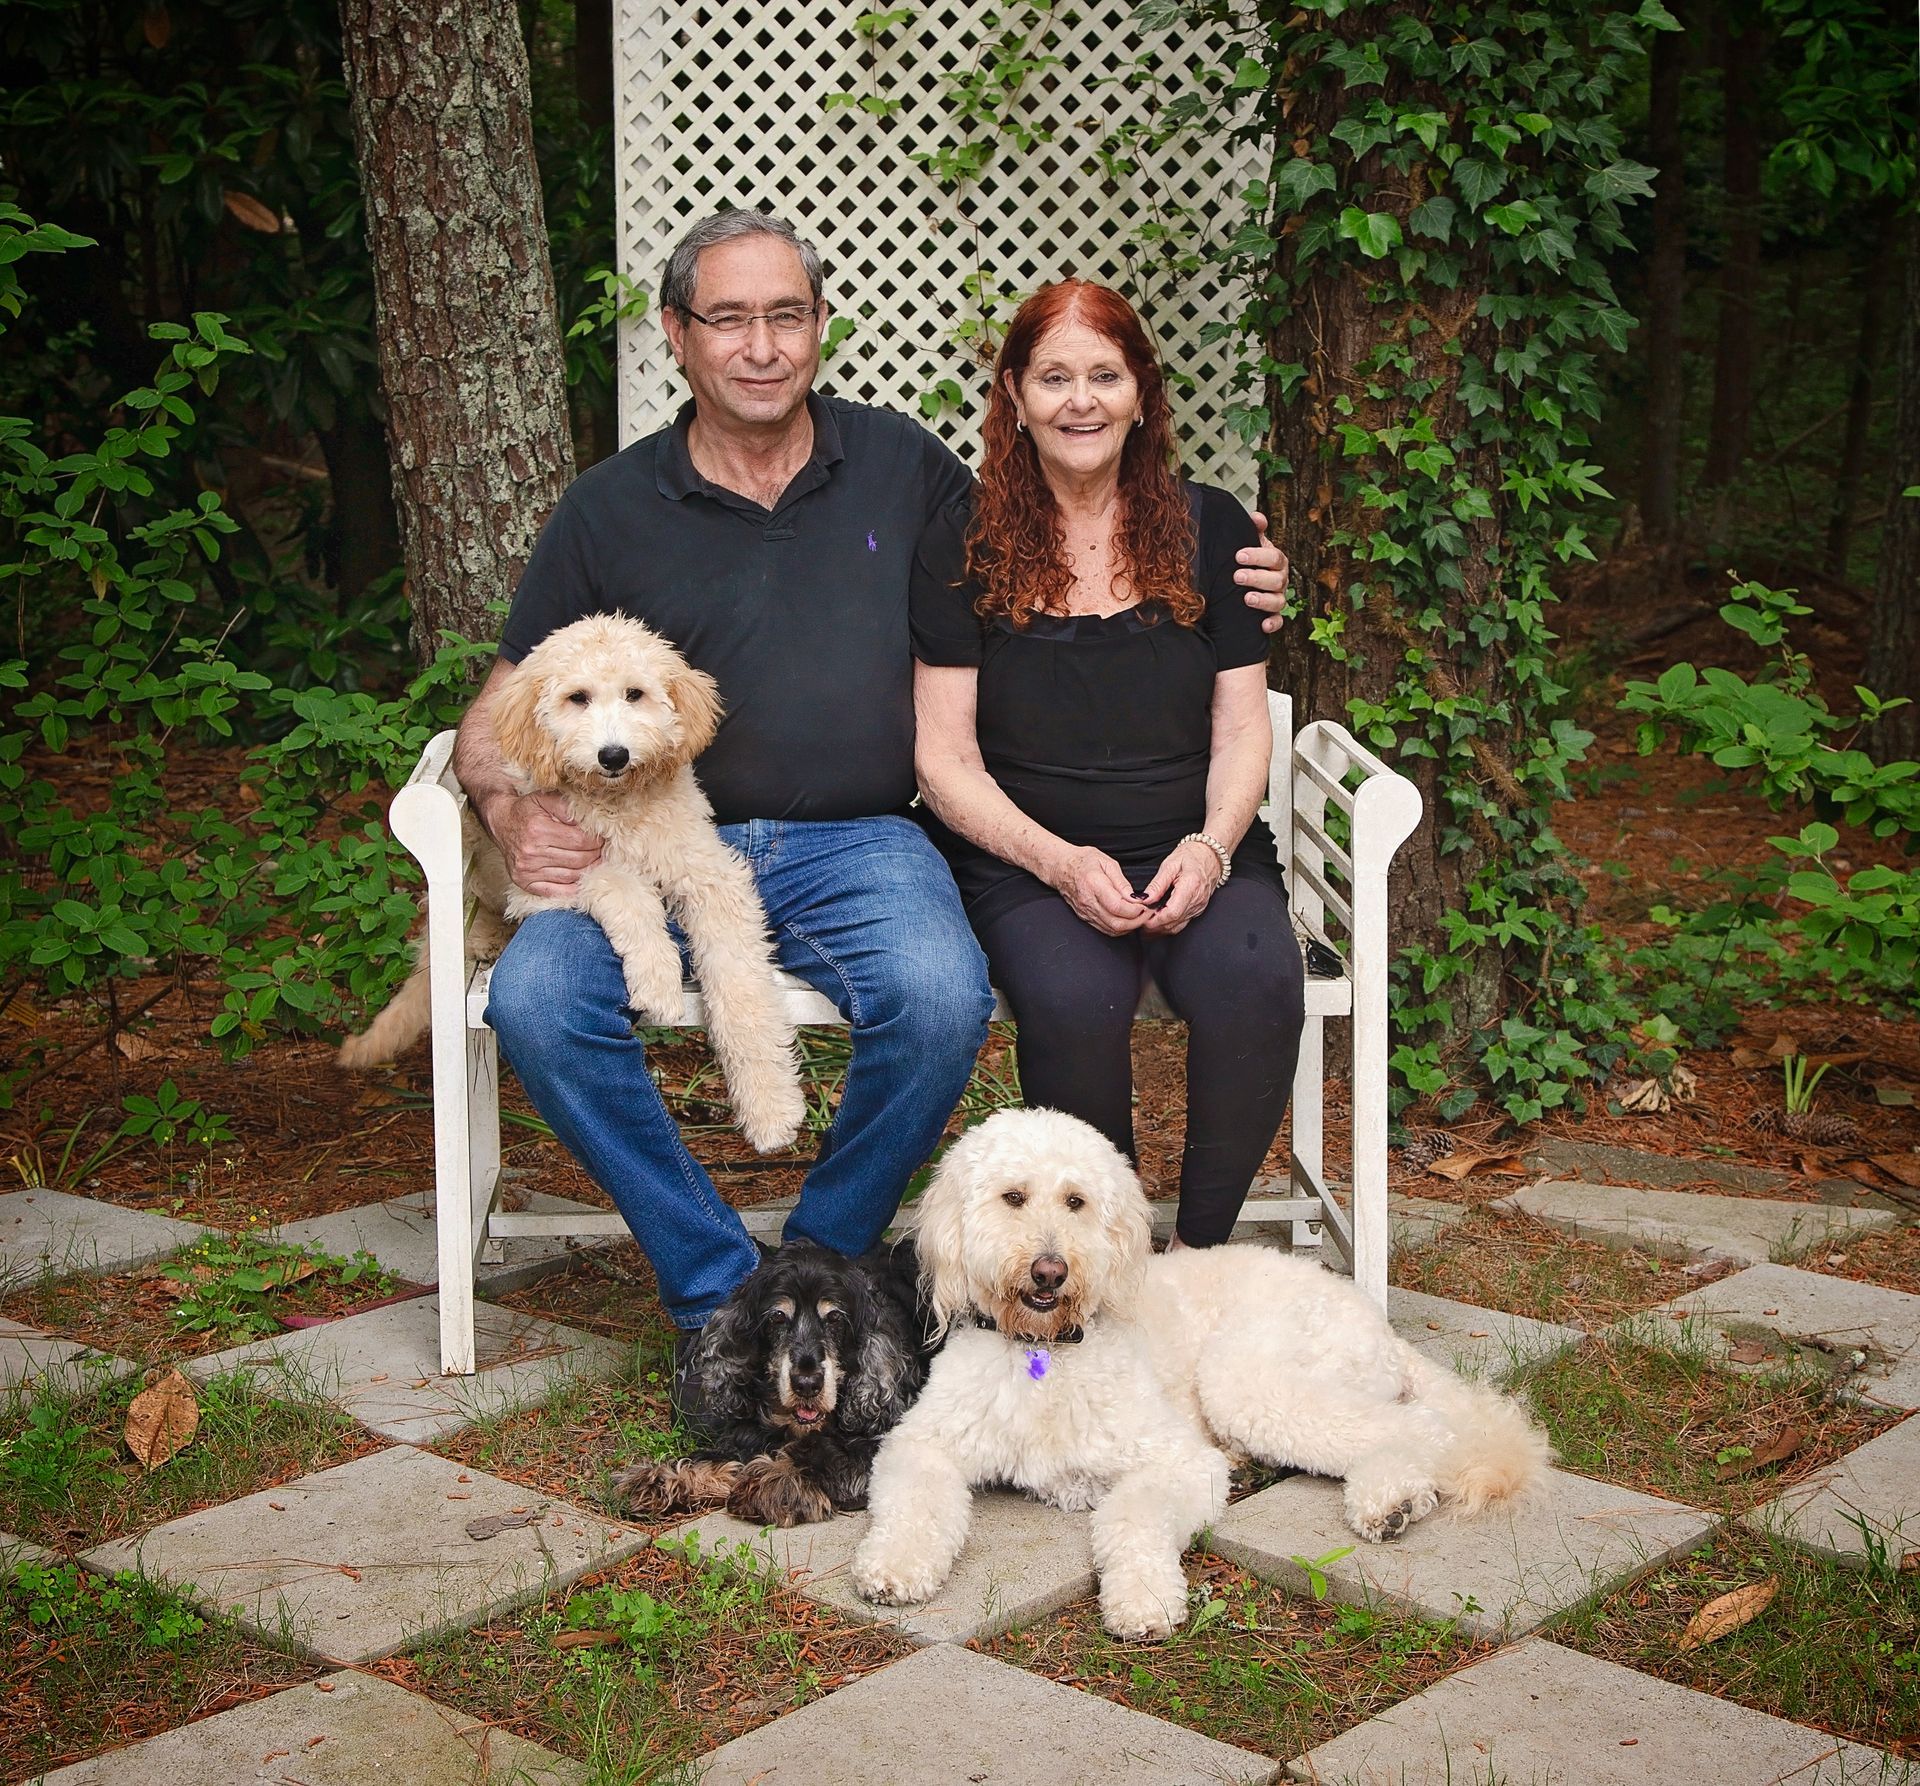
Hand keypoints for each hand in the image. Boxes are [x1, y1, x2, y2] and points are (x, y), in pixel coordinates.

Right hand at [485, 790, 602, 895]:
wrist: (501, 822)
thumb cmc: (527, 811)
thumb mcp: (546, 798)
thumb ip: (568, 807)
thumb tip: (589, 820)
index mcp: (537, 830)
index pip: (579, 841)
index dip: (596, 840)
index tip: (601, 837)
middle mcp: (530, 852)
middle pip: (578, 860)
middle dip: (595, 855)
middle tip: (601, 850)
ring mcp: (526, 870)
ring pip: (571, 876)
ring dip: (588, 870)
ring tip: (594, 861)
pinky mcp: (524, 882)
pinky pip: (557, 891)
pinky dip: (573, 887)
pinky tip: (581, 878)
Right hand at [1051, 846, 1150, 935]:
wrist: (1061, 867)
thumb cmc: (1083, 861)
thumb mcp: (1106, 862)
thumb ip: (1121, 882)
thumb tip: (1134, 897)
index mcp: (1094, 884)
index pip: (1118, 906)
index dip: (1135, 910)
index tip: (1145, 905)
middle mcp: (1089, 902)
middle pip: (1116, 923)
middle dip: (1137, 921)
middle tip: (1147, 913)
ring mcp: (1086, 912)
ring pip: (1112, 930)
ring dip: (1130, 927)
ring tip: (1140, 917)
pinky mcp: (1085, 918)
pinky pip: (1105, 929)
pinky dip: (1120, 929)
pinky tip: (1128, 921)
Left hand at [1138, 839, 1222, 933]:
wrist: (1210, 855)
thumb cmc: (1191, 856)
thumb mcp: (1170, 864)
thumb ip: (1157, 884)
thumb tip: (1145, 899)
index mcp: (1190, 886)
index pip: (1172, 912)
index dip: (1156, 920)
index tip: (1143, 919)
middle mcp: (1197, 900)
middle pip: (1174, 923)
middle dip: (1155, 926)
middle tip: (1140, 921)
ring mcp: (1199, 907)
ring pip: (1177, 926)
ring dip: (1160, 928)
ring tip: (1146, 922)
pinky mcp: (1198, 909)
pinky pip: (1182, 923)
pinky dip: (1168, 924)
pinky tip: (1158, 920)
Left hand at [1237, 510, 1290, 634]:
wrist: (1246, 583)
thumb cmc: (1250, 562)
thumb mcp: (1251, 544)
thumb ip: (1254, 530)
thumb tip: (1256, 517)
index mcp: (1276, 561)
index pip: (1273, 557)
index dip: (1257, 556)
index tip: (1238, 556)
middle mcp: (1280, 580)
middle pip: (1276, 579)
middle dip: (1256, 577)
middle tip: (1237, 576)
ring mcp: (1278, 598)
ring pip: (1278, 601)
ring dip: (1263, 600)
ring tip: (1247, 598)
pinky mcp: (1273, 616)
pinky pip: (1278, 622)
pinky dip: (1272, 624)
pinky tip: (1262, 625)